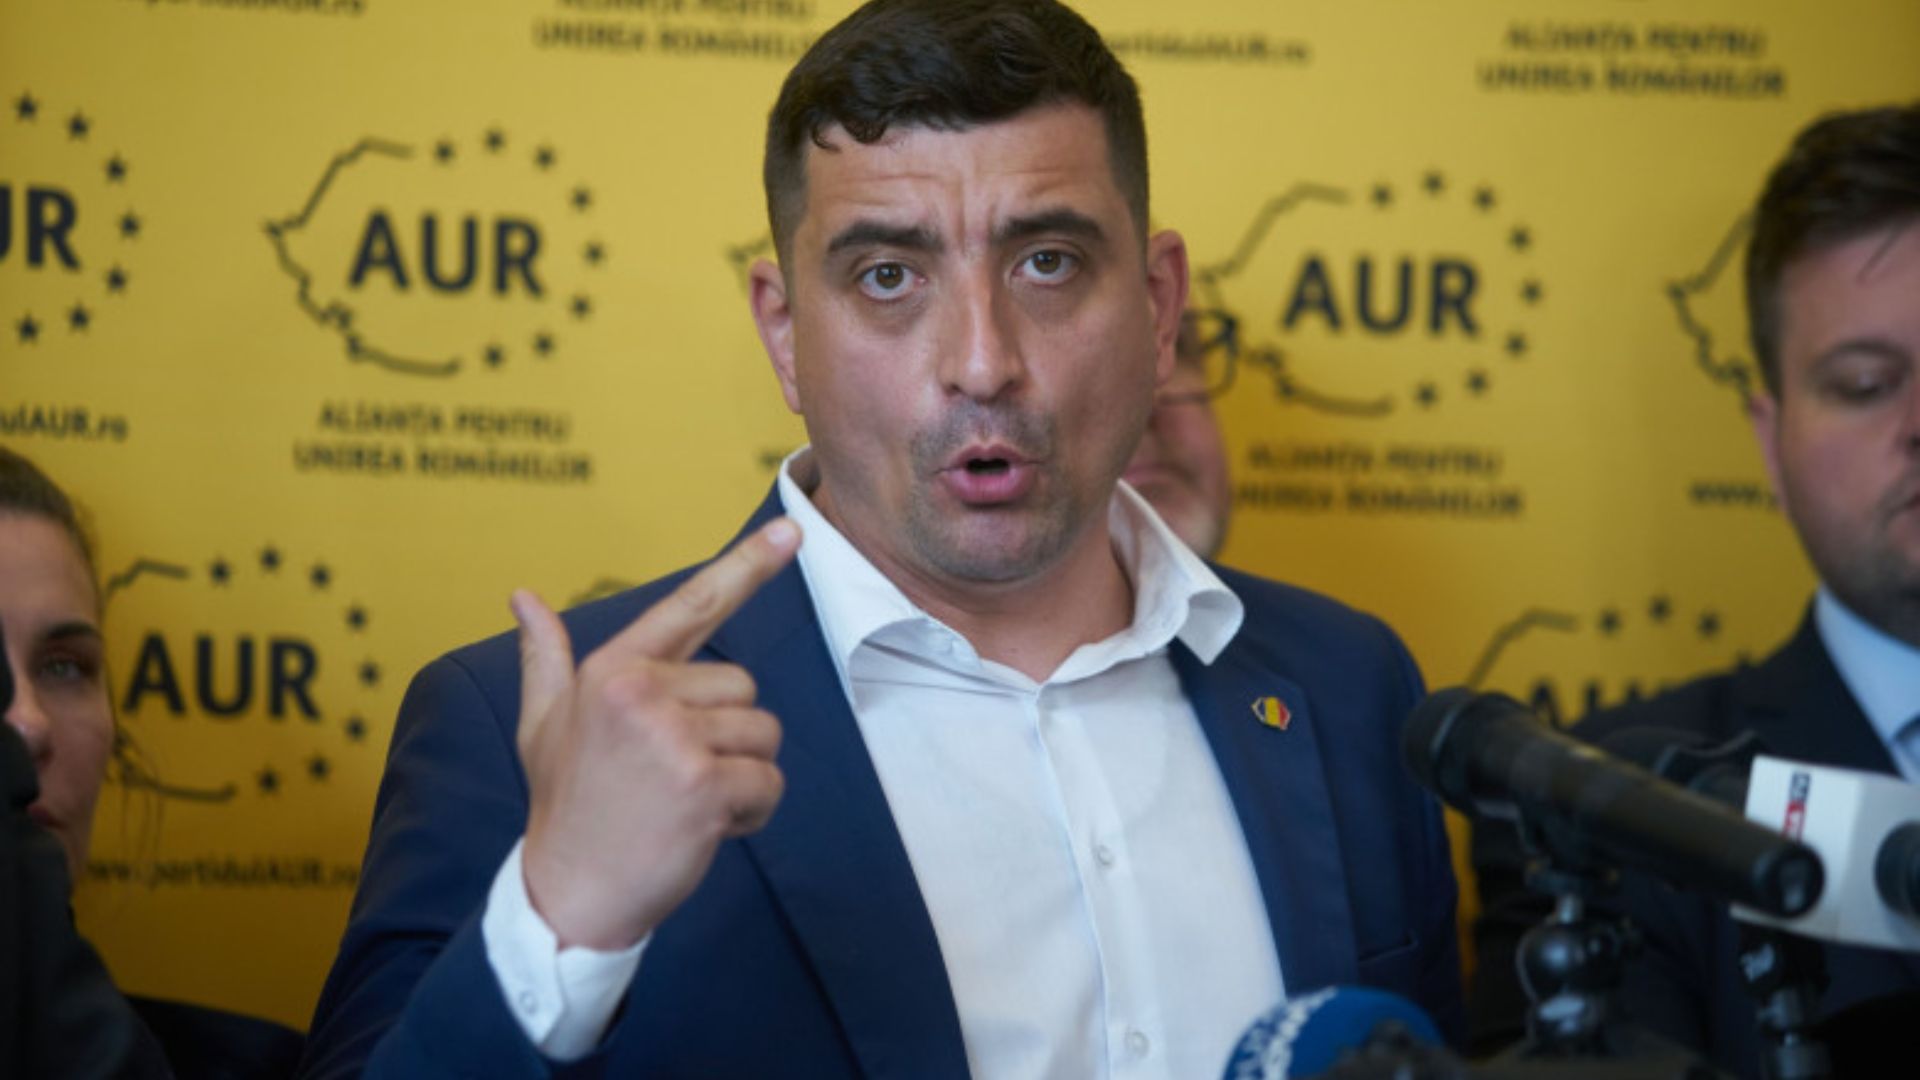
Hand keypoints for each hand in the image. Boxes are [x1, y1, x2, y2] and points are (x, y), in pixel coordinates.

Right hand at [510, 517, 800, 949]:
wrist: (569, 894)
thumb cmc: (568, 806)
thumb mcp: (545, 724)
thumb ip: (545, 658)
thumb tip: (523, 596)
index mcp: (613, 670)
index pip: (693, 605)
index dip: (749, 564)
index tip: (796, 530)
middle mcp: (641, 693)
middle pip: (744, 688)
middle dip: (726, 735)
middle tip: (672, 779)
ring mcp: (673, 737)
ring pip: (763, 734)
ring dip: (741, 776)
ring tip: (685, 804)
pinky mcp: (703, 784)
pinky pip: (768, 782)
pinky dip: (752, 813)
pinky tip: (704, 830)